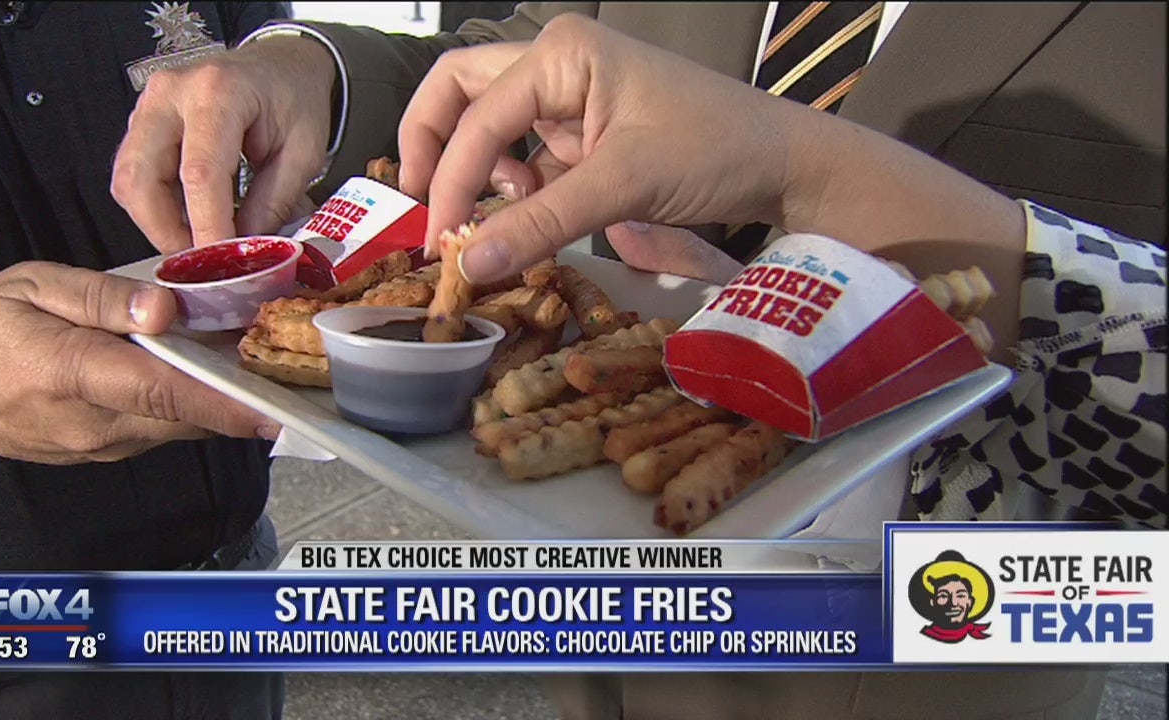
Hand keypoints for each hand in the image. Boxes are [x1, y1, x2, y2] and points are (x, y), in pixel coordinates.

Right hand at [0, 262, 278, 470]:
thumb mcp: (32, 288)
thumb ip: (101, 297)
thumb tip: (165, 308)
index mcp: (73, 374)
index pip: (162, 393)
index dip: (224, 401)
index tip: (274, 406)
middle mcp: (96, 423)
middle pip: (187, 416)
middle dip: (241, 395)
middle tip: (290, 364)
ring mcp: (104, 446)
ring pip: (181, 426)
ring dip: (222, 400)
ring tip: (260, 360)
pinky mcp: (110, 452)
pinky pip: (165, 429)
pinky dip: (195, 406)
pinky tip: (213, 374)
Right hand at [111, 35, 335, 253]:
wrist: (280, 65)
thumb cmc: (294, 100)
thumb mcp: (303, 152)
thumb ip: (273, 201)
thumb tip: (243, 250)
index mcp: (218, 92)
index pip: (199, 173)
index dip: (205, 227)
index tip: (219, 264)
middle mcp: (171, 94)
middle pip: (141, 178)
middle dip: (166, 232)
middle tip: (201, 261)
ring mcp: (149, 105)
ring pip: (129, 181)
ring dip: (159, 223)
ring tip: (199, 244)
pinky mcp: (143, 122)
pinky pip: (135, 175)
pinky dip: (157, 207)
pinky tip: (190, 220)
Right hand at [399, 15, 1025, 359]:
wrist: (785, 165)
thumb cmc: (713, 153)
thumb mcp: (623, 187)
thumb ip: (541, 223)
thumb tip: (470, 264)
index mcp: (560, 53)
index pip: (476, 116)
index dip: (449, 181)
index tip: (440, 244)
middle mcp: (556, 62)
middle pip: (462, 91)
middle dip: (435, 145)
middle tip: (425, 206)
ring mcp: (571, 95)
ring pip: (490, 123)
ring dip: (478, 169)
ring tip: (499, 216)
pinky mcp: (587, 130)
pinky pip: (527, 152)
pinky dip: (514, 186)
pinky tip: (530, 215)